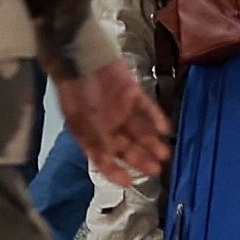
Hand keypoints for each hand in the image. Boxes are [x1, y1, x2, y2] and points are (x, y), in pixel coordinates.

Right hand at [63, 57, 171, 185]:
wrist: (80, 58)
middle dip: (141, 159)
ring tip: (164, 154)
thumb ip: (94, 141)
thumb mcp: (79, 121)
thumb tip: (106, 162)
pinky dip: (157, 119)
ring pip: (140, 131)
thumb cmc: (73, 90)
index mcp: (91, 133)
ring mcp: (121, 110)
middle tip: (155, 170)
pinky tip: (165, 130)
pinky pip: (148, 109)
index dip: (114, 171)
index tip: (127, 182)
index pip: (103, 158)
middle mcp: (107, 125)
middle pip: (126, 147)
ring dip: (152, 143)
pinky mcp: (132, 94)